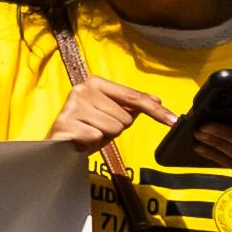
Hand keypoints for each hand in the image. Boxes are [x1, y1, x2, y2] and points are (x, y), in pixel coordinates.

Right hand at [44, 73, 167, 161]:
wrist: (57, 148)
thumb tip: (156, 99)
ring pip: (113, 128)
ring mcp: (73, 106)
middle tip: (98, 129)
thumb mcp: (111, 115)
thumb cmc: (86, 129)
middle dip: (116, 128)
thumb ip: (131, 106)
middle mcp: (82, 90)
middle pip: (125, 116)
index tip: (173, 120)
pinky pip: (98, 137)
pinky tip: (80, 140)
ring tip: (89, 134)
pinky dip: (92, 143)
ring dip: (105, 136)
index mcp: (95, 83)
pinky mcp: (66, 123)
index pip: (134, 97)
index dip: (156, 111)